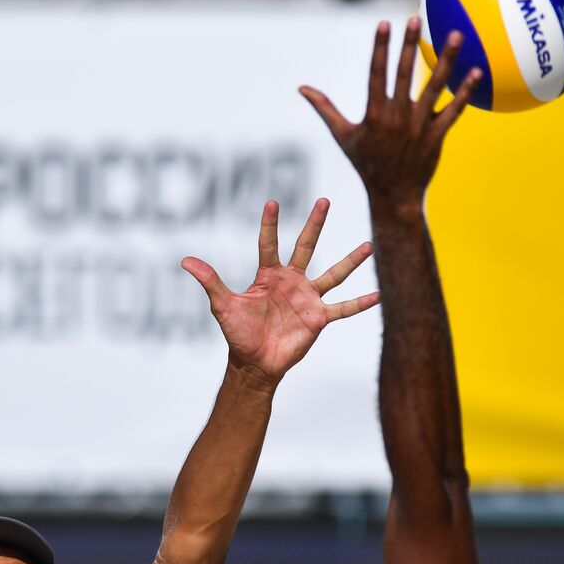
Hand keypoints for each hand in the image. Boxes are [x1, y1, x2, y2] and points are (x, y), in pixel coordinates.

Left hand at [182, 199, 378, 384]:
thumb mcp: (223, 305)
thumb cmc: (238, 334)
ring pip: (334, 274)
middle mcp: (291, 282)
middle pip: (306, 247)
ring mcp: (307, 299)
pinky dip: (359, 304)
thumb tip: (185, 261)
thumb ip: (210, 281)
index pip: (269, 244)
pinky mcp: (318, 318)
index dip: (270, 225)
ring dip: (351, 261)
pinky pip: (343, 309)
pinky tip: (378, 295)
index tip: (272, 202)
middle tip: (325, 200)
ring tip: (369, 245)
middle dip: (315, 224)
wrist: (254, 363)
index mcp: (268, 275)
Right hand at [299, 18, 481, 209]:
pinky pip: (454, 109)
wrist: (393, 195)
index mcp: (374, 114)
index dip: (381, 48)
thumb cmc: (366, 163)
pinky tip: (477, 71)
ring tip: (457, 34)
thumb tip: (302, 88)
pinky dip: (466, 92)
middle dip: (410, 44)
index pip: (377, 74)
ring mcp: (419, 126)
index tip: (385, 24)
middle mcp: (397, 117)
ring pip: (435, 86)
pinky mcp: (437, 135)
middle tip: (416, 18)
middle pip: (404, 73)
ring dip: (447, 60)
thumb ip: (324, 108)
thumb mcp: (342, 135)